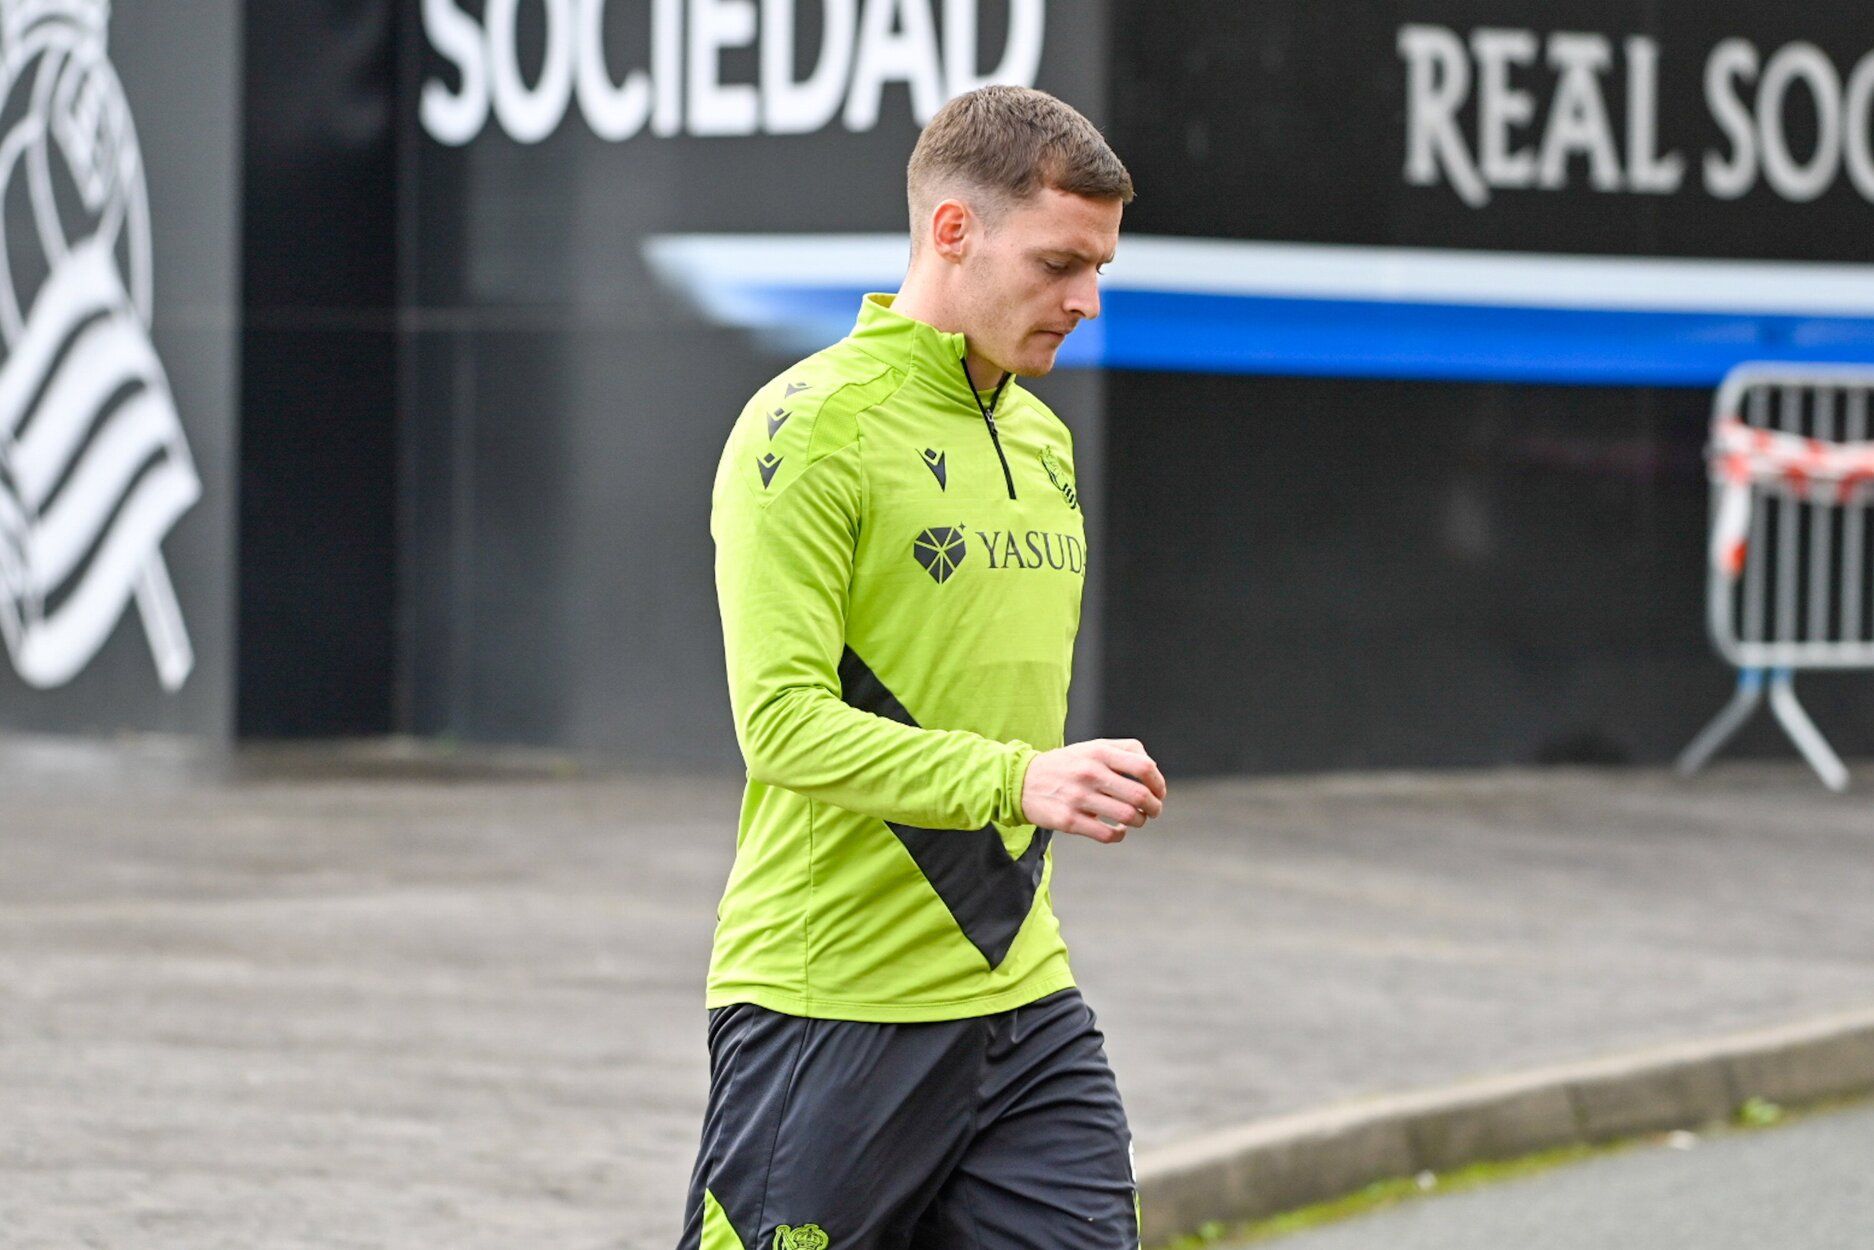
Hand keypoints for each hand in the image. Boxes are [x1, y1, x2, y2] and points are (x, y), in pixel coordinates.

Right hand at [1020, 738, 1166, 843]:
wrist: (1022, 781)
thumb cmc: (1067, 765)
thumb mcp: (1092, 747)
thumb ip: (1125, 750)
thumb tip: (1153, 770)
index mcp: (1099, 752)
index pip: (1144, 767)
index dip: (1159, 784)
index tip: (1158, 793)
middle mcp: (1089, 773)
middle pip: (1139, 795)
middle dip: (1154, 807)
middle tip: (1152, 811)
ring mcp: (1078, 797)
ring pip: (1127, 816)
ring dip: (1139, 821)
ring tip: (1135, 820)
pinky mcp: (1069, 820)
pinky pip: (1107, 834)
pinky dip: (1119, 835)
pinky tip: (1118, 830)